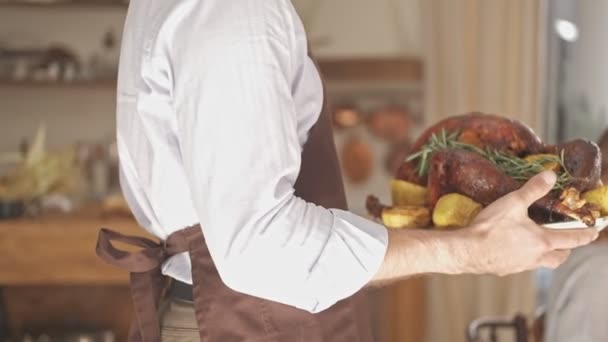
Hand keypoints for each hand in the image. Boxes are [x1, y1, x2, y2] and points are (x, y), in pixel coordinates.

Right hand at [465, 171, 598, 275]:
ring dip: (546, 255)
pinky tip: (514, 249)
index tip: (594, 232)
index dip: (586, 235)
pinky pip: (522, 265)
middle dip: (566, 249)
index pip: (573, 239)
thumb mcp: (512, 203)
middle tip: (566, 241)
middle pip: (560, 257)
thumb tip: (550, 175)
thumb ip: (532, 190)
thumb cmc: (490, 228)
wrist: (467, 251)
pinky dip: (525, 257)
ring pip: (542, 263)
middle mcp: (535, 257)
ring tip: (539, 244)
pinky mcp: (506, 270)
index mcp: (542, 241)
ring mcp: (521, 266)